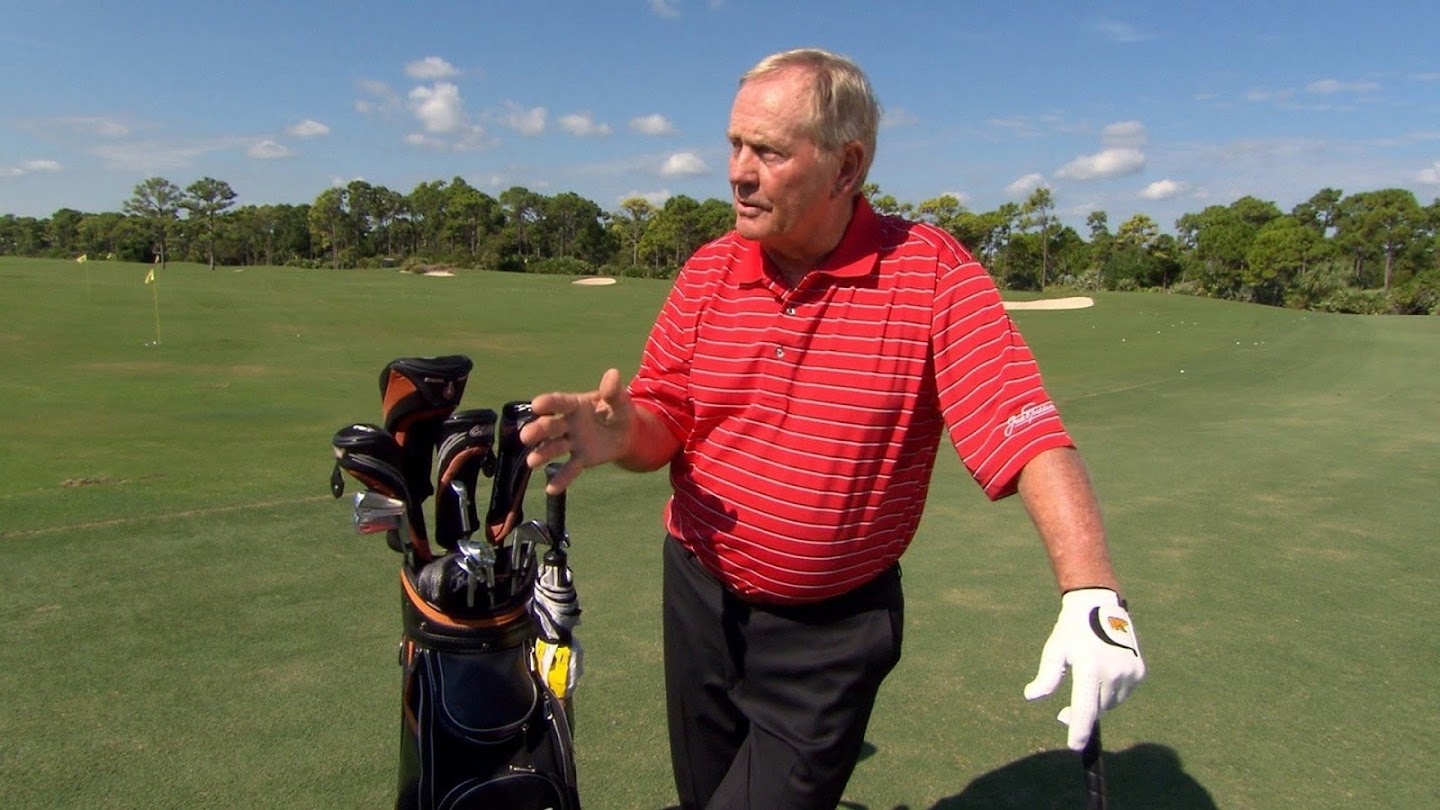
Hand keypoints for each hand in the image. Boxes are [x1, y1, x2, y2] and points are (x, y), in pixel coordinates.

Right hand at [521, 369, 634, 493]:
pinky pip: (570, 469)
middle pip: (551, 426)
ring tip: (531, 462)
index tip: (536, 405)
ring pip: (554, 447)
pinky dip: (561, 479)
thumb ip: (613, 391)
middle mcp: (568, 424)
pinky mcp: (581, 459)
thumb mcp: (619, 401)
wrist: (627, 433)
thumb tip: (613, 374)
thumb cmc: (618, 411)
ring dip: (542, 454)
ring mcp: (572, 442)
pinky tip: (551, 488)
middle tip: (525, 436)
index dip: (548, 403)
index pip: (559, 403)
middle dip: (538, 430)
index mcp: (575, 405)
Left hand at [1024, 588, 1144, 750]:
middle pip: (1097, 709)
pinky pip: (1123, 695)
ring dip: (1097, 702)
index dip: (1079, 730)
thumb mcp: (1055, 650)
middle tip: (1063, 714)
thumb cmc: (1072, 630)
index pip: (1085, 708)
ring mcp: (1129, 672)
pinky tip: (1103, 675)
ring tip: (1086, 681)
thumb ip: (1046, 676)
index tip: (1075, 745)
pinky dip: (1111, 693)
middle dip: (1081, 714)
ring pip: (1110, 704)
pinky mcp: (1139, 672)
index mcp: (1090, 667)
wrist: (1100, 605)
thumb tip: (1032, 696)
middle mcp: (1113, 671)